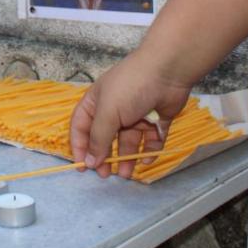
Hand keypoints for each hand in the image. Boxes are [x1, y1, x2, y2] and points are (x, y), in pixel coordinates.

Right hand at [70, 53, 191, 178]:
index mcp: (96, 103)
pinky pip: (150, 141)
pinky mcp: (156, 121)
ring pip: (129, 142)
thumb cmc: (130, 88)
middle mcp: (114, 110)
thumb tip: (89, 162)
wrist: (167, 72)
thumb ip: (98, 138)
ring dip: (127, 158)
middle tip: (106, 175)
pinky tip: (147, 159)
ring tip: (127, 174)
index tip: (83, 168)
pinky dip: (149, 151)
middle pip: (105, 138)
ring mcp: (136, 115)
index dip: (80, 147)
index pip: (81, 127)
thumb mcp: (107, 112)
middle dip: (105, 157)